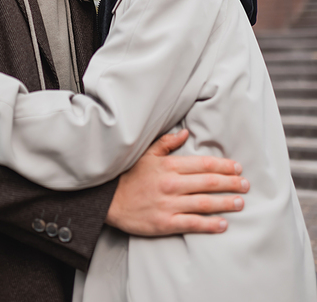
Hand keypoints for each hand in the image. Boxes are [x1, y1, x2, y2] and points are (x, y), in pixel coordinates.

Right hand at [106, 129, 248, 235]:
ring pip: (205, 203)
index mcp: (169, 166)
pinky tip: (222, 223)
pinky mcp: (165, 223)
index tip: (237, 167)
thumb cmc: (129, 176)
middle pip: (209, 183)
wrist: (109, 200)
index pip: (203, 164)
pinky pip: (193, 223)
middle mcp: (172, 184)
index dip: (223, 166)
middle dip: (231, 183)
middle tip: (246, 184)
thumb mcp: (146, 154)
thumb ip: (166, 143)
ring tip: (240, 203)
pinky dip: (210, 224)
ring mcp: (169, 204)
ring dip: (226, 202)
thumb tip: (185, 132)